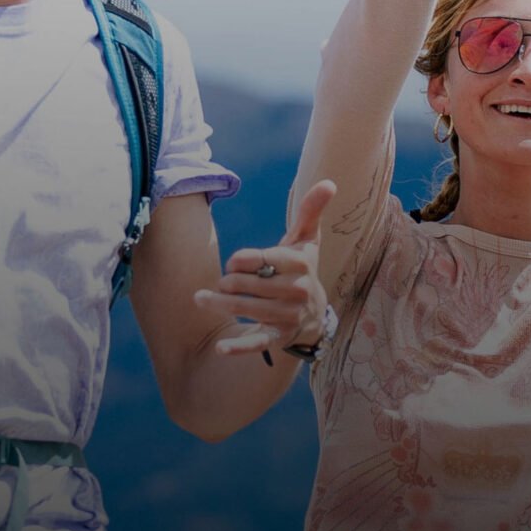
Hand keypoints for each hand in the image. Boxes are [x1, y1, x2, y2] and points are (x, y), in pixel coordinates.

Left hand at [195, 180, 336, 358]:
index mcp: (300, 264)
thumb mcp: (306, 240)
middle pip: (247, 284)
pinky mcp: (280, 336)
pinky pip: (259, 342)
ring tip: (201, 298)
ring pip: (246, 308)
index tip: (234, 262)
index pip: (259, 259)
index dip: (239, 260)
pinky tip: (220, 347)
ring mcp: (289, 315)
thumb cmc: (302, 268)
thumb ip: (310, 211)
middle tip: (222, 283)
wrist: (315, 313)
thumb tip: (329, 182)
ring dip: (219, 304)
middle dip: (228, 282)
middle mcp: (297, 290)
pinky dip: (239, 346)